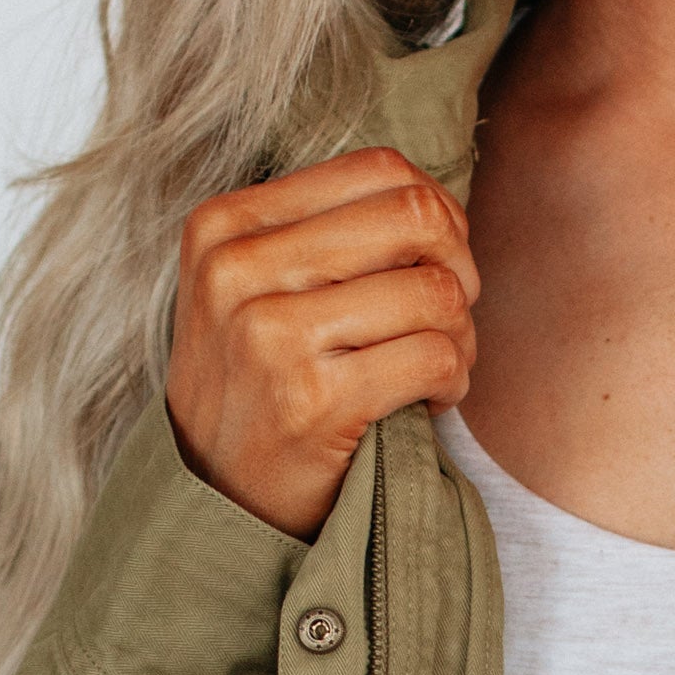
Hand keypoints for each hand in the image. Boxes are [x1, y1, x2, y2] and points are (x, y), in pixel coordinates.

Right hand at [164, 151, 480, 537]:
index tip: (435, 264)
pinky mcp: (314, 400)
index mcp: (225, 226)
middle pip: (415, 218)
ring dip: (460, 337)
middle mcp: (238, 270)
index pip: (377, 170)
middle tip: (449, 316)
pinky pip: (436, 357)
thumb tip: (434, 200)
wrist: (214, 504)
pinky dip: (452, 382)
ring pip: (435, 292)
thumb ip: (322, 232)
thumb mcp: (252, 288)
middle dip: (459, 268)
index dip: (435, 213)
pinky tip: (426, 402)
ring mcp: (271, 335)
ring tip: (435, 367)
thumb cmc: (256, 388)